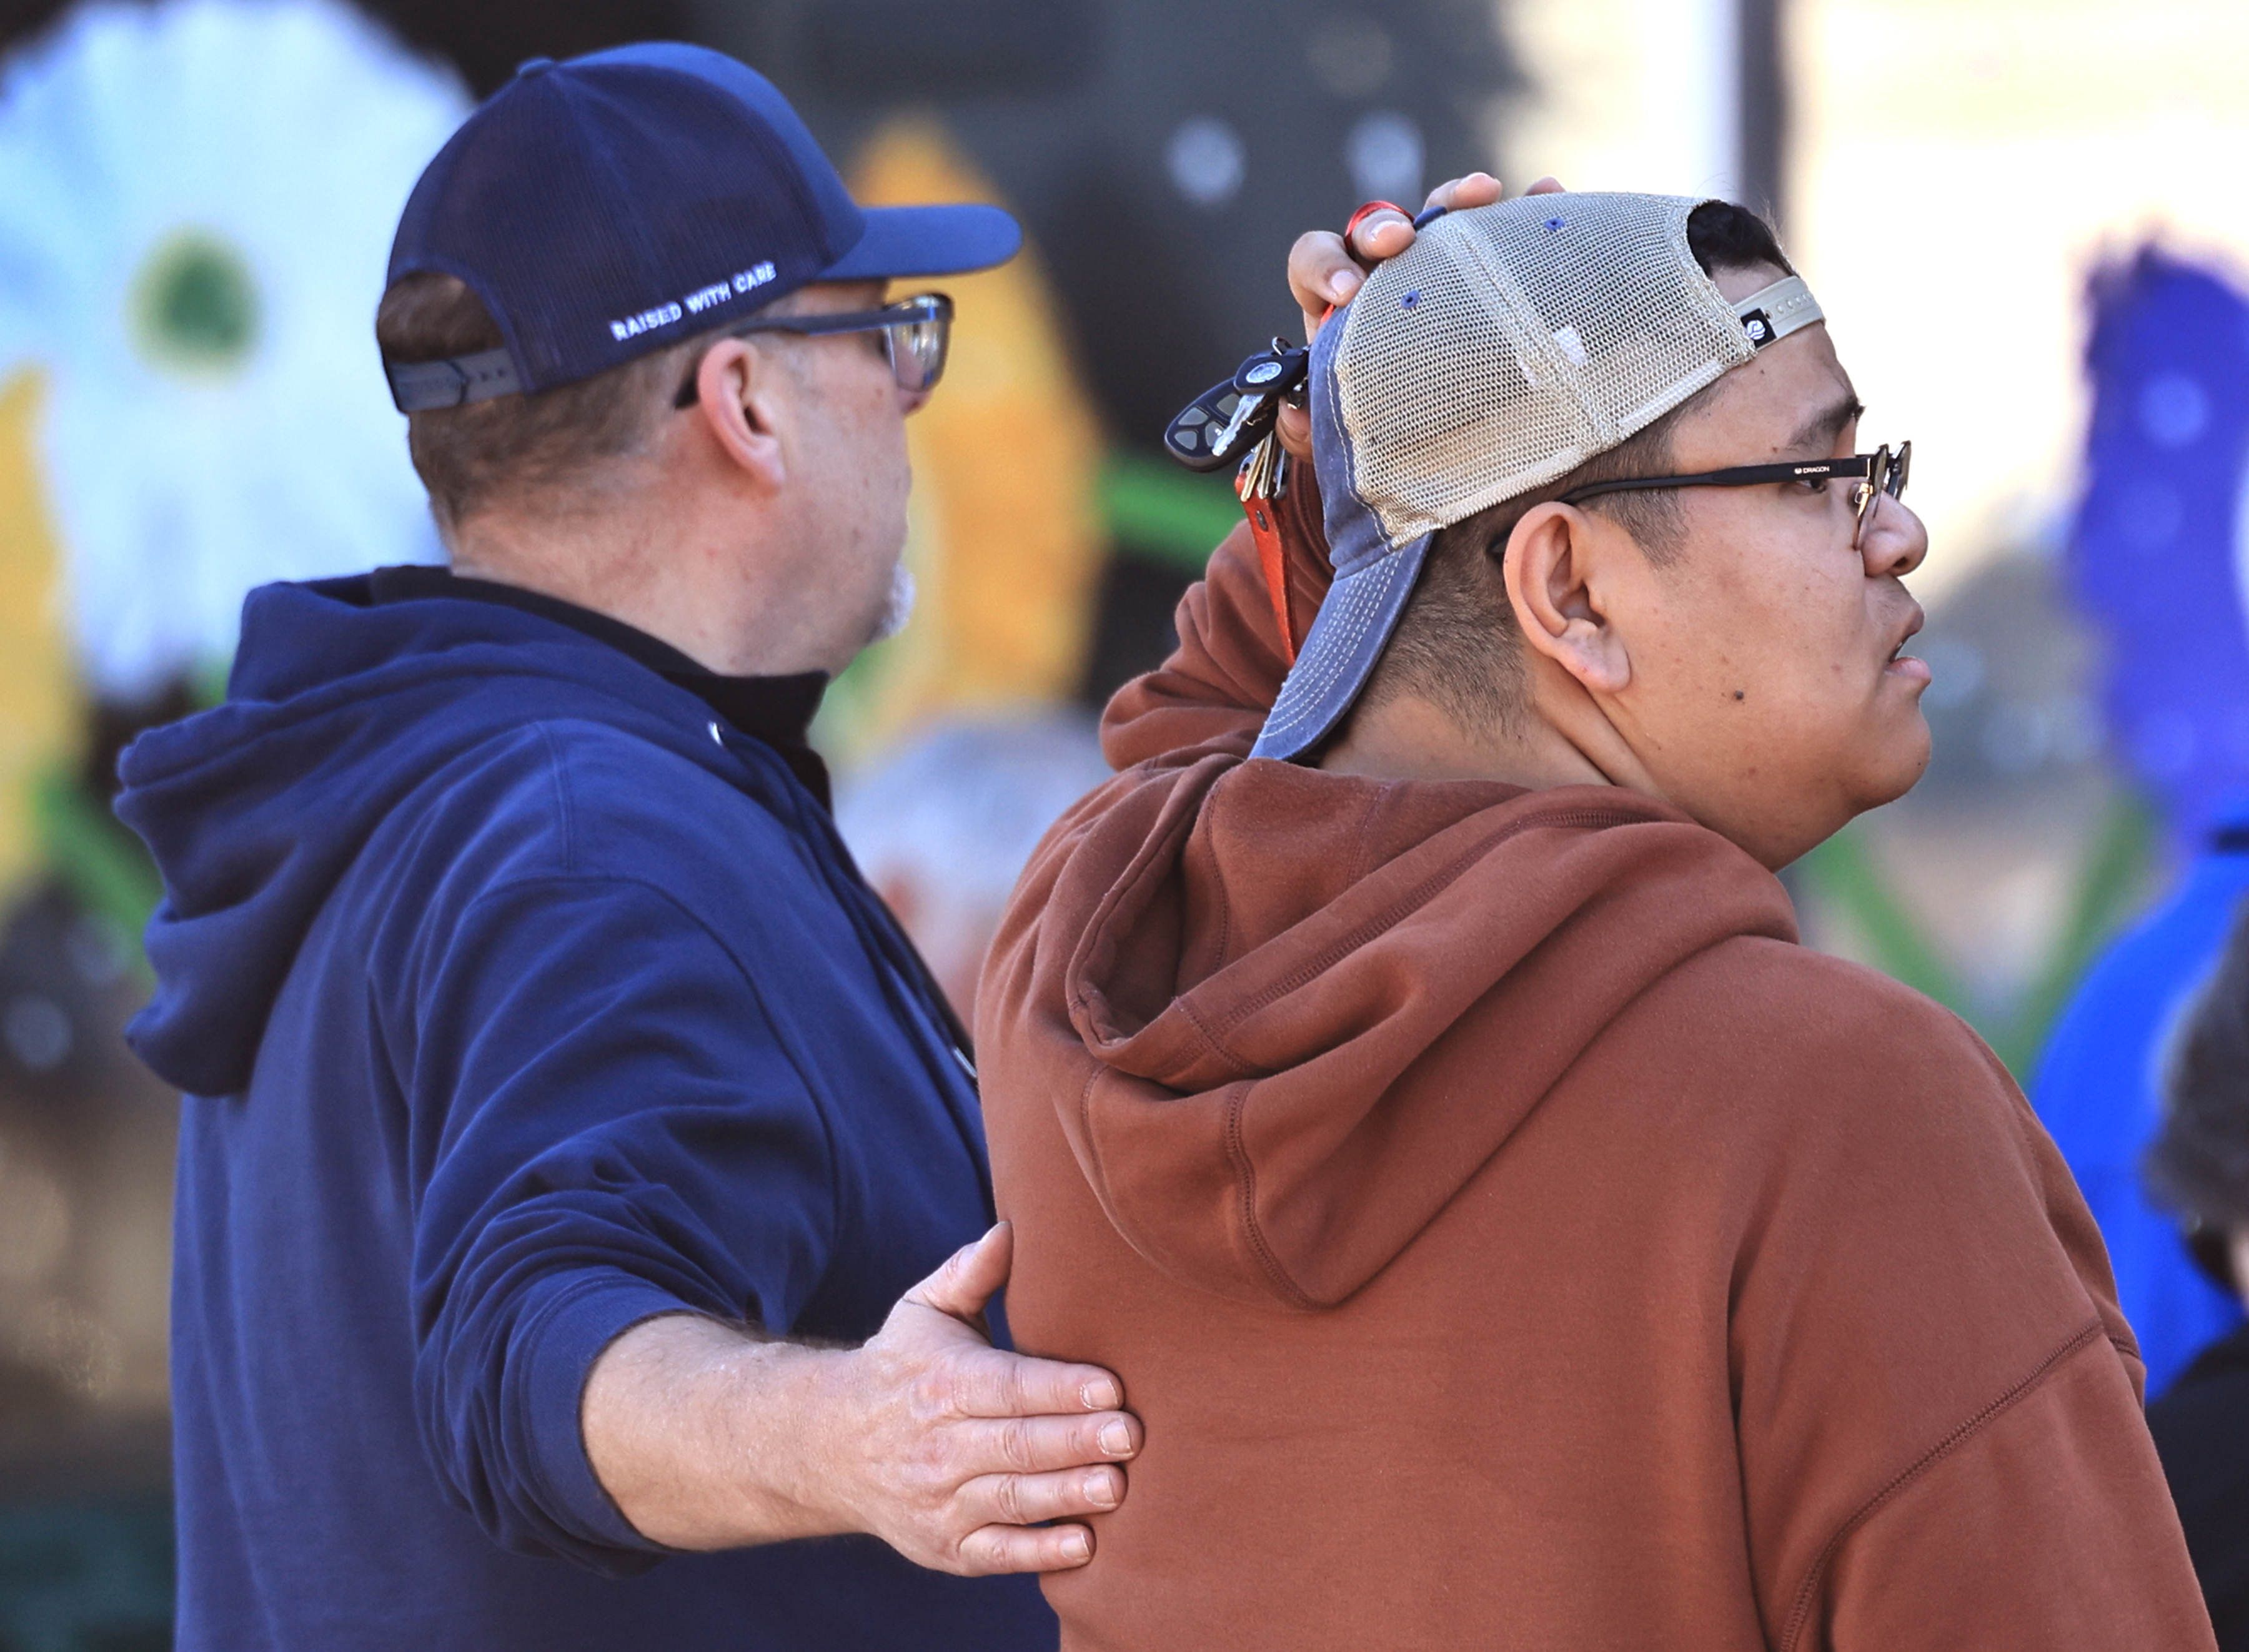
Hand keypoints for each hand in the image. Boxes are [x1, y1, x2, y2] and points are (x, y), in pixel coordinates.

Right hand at [822, 1221, 1139, 1573]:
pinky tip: (1084, 1543)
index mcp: (943, 1382)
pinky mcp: (946, 1547)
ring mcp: (941, 1501)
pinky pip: (997, 1554)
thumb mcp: (924, 1312)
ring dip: (1067, 1494)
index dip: (1061, 1388)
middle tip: (1132, 1436)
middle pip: (1017, 1444)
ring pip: (1012, 1499)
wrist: (829, 1447)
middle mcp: (939, 1444)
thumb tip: (1011, 1229)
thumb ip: (969, 1272)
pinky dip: (1039, 1552)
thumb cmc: (901, 1367)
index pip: (1010, 1386)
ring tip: (1118, 1486)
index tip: (1112, 1387)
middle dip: (1077, 1441)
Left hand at [1276, 171, 1564, 456]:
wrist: (1436, 430)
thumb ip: (1306, 428)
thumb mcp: (1338, 429)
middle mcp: (1384, 272)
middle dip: (1386, 226)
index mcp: (1337, 301)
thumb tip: (1297, 418)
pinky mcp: (1484, 263)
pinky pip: (1505, 224)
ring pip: (1439, 211)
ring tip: (1487, 193)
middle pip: (1376, 226)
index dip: (1324, 267)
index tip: (1346, 291)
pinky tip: (1549, 194)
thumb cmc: (1377, 420)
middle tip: (1402, 239)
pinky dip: (1526, 207)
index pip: (1314, 260)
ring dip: (1458, 197)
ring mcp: (1436, 261)